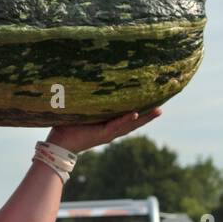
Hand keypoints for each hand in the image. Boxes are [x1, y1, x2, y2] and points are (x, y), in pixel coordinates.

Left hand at [46, 107, 161, 154]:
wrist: (59, 142)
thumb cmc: (67, 125)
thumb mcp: (82, 109)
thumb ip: (88, 99)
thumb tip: (87, 79)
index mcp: (108, 124)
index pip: (129, 116)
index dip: (142, 110)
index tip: (154, 101)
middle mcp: (111, 130)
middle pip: (135, 122)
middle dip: (149, 115)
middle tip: (163, 106)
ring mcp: (108, 133)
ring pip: (130, 125)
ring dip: (144, 118)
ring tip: (158, 110)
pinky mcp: (102, 134)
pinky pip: (116, 125)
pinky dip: (126, 120)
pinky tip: (136, 114)